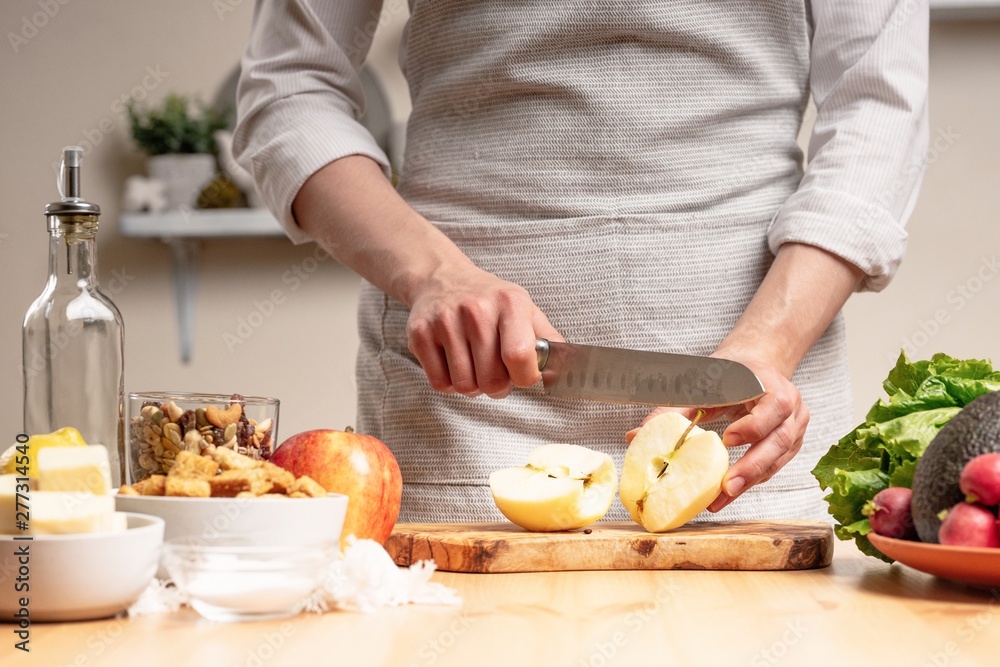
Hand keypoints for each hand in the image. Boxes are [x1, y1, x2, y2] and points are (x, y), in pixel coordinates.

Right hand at [405, 264, 561, 397]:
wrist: (442, 279)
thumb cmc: (489, 301)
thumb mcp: (525, 309)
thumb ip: (549, 340)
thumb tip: (570, 368)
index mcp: (510, 302)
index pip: (519, 356)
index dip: (524, 377)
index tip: (522, 375)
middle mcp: (476, 309)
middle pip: (491, 379)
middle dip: (497, 387)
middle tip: (496, 374)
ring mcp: (445, 321)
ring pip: (464, 385)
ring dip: (473, 387)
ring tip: (475, 368)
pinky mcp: (420, 334)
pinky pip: (440, 383)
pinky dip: (449, 384)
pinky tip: (455, 365)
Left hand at [625, 355, 807, 512]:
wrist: (754, 369)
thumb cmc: (728, 375)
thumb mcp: (702, 384)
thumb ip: (672, 409)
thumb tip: (634, 437)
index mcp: (774, 386)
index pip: (774, 406)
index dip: (753, 425)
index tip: (727, 439)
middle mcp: (792, 409)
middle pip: (778, 440)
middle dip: (751, 466)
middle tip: (726, 486)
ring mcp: (795, 429)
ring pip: (777, 460)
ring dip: (748, 481)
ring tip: (720, 499)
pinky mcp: (789, 447)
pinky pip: (772, 468)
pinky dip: (749, 482)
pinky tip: (726, 494)